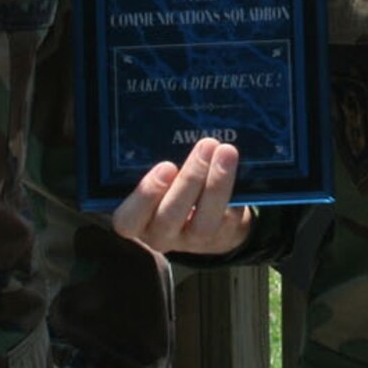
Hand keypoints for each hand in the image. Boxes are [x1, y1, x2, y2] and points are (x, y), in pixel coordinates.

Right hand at [111, 137, 254, 255]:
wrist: (201, 211)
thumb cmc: (166, 186)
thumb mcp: (152, 176)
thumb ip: (150, 162)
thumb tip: (162, 125)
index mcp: (135, 221)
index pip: (129, 219)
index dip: (146, 194)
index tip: (166, 165)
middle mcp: (160, 235)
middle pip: (170, 218)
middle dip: (190, 180)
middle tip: (206, 145)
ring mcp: (191, 241)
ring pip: (203, 224)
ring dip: (217, 184)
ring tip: (226, 151)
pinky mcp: (221, 237)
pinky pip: (229, 219)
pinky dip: (234, 193)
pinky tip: (238, 168)